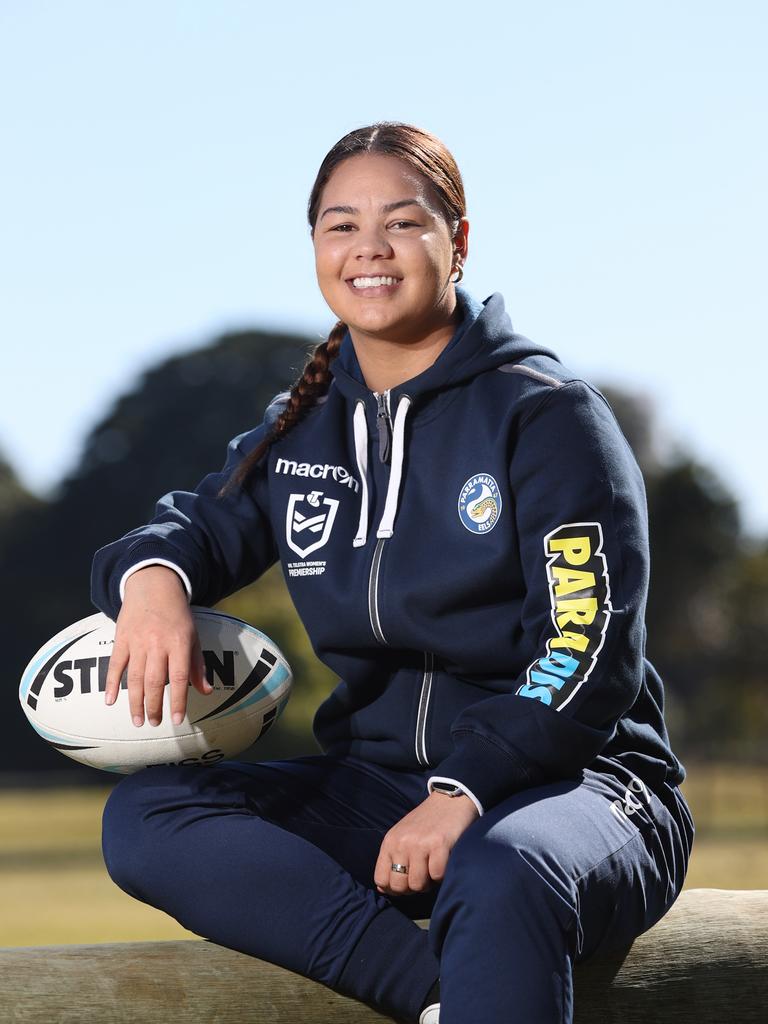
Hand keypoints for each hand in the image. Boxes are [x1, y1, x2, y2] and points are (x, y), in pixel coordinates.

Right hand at [104, 566, 211, 727]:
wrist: (153, 586)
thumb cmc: (177, 615)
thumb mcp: (193, 636)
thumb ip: (197, 665)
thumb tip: (206, 692)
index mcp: (178, 643)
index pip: (179, 678)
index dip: (178, 700)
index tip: (176, 719)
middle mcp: (157, 643)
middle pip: (154, 681)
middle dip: (153, 706)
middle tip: (153, 723)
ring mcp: (137, 641)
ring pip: (135, 677)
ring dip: (135, 702)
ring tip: (137, 721)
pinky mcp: (121, 638)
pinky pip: (115, 665)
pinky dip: (111, 683)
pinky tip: (110, 701)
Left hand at [374, 791, 479, 895]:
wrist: (449, 801)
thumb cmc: (426, 822)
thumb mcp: (402, 836)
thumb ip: (392, 860)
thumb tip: (383, 889)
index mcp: (390, 842)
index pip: (381, 880)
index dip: (394, 888)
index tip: (407, 881)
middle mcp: (402, 843)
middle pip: (400, 886)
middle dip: (413, 887)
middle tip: (423, 875)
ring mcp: (420, 843)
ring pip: (418, 884)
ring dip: (429, 881)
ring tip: (433, 868)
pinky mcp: (439, 844)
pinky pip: (437, 876)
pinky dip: (442, 875)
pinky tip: (444, 862)